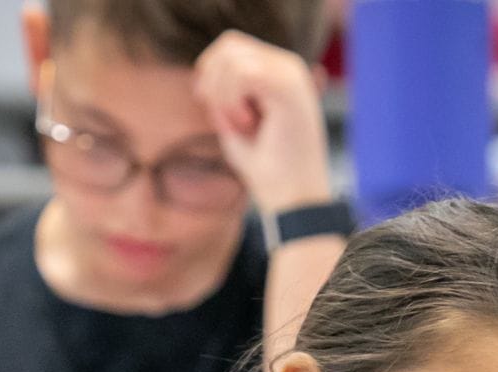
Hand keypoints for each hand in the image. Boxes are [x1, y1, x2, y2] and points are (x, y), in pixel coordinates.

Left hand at [194, 30, 331, 212]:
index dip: (210, 72)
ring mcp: (292, 75)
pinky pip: (243, 73)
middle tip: (226, 120)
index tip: (210, 106)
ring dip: (223, 95)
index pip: (232, 47)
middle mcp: (291, 69)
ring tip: (242, 126)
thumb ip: (223, 95)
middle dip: (213, 80)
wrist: (293, 201)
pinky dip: (232, 100)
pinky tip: (247, 125)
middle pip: (230, 44)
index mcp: (281, 75)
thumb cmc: (268, 171)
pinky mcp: (290, 87)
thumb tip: (204, 72)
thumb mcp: (236, 125)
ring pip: (233, 56)